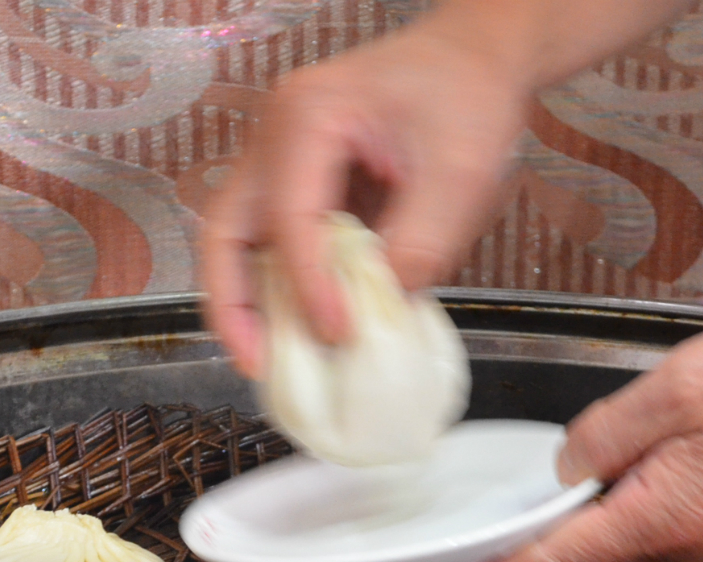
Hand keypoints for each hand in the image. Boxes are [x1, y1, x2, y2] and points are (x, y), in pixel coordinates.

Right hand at [199, 24, 530, 376]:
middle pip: (227, 229)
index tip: (338, 333)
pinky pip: (274, 242)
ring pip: (239, 239)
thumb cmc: (468, 93)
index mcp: (308, 116)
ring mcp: (281, 158)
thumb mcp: (459, 173)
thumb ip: (421, 244)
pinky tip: (302, 328)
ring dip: (247, 301)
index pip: (289, 217)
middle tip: (255, 364)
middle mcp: (276, 135)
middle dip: (232, 303)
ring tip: (269, 360)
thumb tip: (383, 309)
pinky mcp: (300, 182)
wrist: (476, 55)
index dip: (308, 285)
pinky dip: (281, 287)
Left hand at [454, 325, 702, 561]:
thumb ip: (606, 432)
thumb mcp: (676, 390)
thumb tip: (565, 467)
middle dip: (527, 549)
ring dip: (577, 530)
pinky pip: (650, 534)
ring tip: (536, 500)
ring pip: (616, 549)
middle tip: (479, 529)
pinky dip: (618, 517)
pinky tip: (610, 483)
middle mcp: (677, 554)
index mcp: (655, 522)